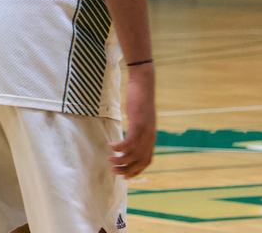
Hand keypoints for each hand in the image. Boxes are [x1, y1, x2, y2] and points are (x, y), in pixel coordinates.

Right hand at [108, 63, 155, 178]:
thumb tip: (131, 136)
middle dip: (127, 169)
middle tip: (115, 171)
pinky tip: (111, 146)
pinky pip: (128, 141)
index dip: (137, 170)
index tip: (126, 176)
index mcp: (151, 137)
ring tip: (110, 160)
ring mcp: (145, 131)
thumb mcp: (141, 118)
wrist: (144, 84)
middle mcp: (150, 137)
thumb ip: (139, 129)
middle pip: (140, 160)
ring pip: (134, 153)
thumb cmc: (141, 99)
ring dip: (121, 160)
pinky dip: (119, 147)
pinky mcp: (138, 124)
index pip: (147, 160)